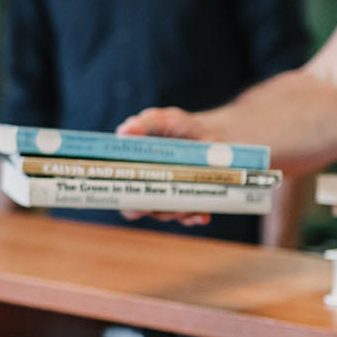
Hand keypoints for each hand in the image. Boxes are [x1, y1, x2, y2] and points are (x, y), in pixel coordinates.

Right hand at [114, 107, 212, 225]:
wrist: (215, 134)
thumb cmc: (183, 127)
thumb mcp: (165, 121)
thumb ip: (146, 124)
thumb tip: (123, 132)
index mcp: (136, 169)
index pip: (122, 191)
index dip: (124, 200)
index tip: (135, 201)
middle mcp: (149, 187)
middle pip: (142, 209)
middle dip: (152, 210)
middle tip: (163, 205)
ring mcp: (171, 196)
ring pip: (167, 214)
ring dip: (175, 212)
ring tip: (187, 203)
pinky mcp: (192, 202)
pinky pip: (190, 216)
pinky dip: (196, 216)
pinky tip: (203, 214)